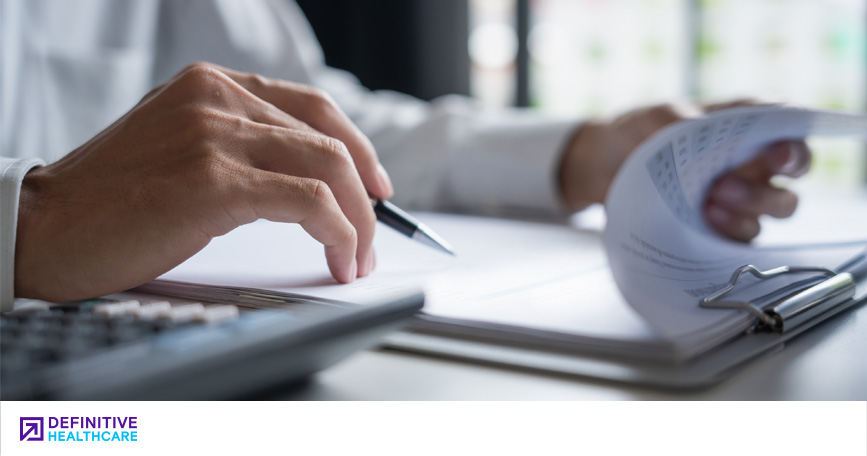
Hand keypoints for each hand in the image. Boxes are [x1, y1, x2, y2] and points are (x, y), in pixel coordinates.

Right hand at [15, 62, 392, 301]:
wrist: (44, 228)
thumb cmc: (112, 200)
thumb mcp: (182, 150)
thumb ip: (238, 146)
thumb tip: (307, 180)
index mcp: (212, 85)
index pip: (313, 105)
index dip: (356, 146)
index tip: (374, 185)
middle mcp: (217, 98)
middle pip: (329, 137)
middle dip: (365, 194)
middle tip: (373, 235)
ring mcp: (216, 135)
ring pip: (328, 167)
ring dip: (359, 220)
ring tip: (358, 257)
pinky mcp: (215, 181)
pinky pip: (309, 202)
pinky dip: (340, 233)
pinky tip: (338, 259)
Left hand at [558, 101, 809, 240]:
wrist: (602, 166)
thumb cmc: (637, 132)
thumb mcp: (652, 117)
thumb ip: (676, 118)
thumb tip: (696, 128)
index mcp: (746, 125)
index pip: (790, 131)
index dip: (793, 145)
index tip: (777, 157)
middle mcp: (752, 160)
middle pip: (792, 178)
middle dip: (767, 186)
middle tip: (724, 186)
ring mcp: (740, 195)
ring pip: (776, 209)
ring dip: (749, 210)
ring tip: (709, 205)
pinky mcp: (721, 226)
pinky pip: (745, 237)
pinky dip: (732, 233)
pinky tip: (705, 224)